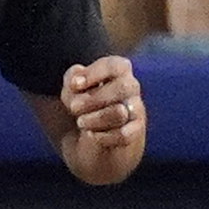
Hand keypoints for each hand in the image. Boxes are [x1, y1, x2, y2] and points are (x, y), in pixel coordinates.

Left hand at [60, 57, 145, 174]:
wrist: (93, 142)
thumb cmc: (83, 108)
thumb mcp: (72, 92)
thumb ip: (72, 80)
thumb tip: (76, 77)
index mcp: (118, 71)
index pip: (116, 65)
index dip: (94, 73)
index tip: (75, 85)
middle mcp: (131, 88)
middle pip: (123, 87)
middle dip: (93, 99)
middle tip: (73, 108)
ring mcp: (136, 110)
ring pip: (120, 113)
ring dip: (94, 119)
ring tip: (81, 123)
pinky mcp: (135, 132)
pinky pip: (123, 135)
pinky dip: (102, 136)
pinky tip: (92, 135)